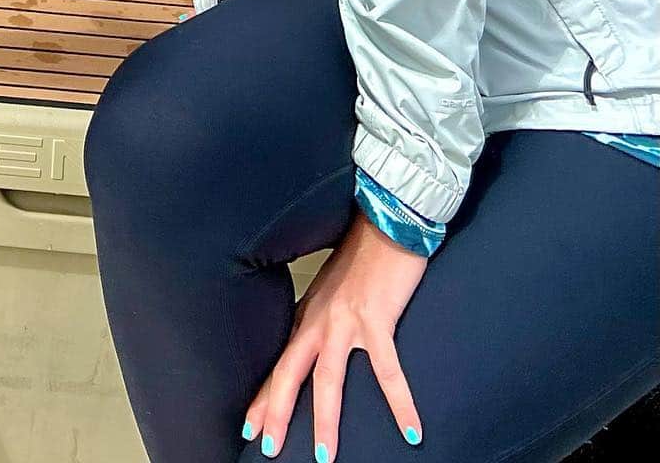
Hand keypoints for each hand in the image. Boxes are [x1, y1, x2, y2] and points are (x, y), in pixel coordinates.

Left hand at [244, 214, 425, 458]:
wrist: (386, 221)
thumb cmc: (364, 256)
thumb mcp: (332, 288)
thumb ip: (323, 316)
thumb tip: (320, 345)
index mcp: (308, 313)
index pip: (280, 362)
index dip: (264, 395)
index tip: (249, 426)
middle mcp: (319, 319)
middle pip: (290, 373)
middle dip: (277, 412)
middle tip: (267, 447)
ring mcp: (345, 320)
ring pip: (328, 379)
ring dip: (326, 421)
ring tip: (325, 457)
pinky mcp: (376, 319)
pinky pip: (387, 369)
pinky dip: (400, 403)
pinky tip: (412, 431)